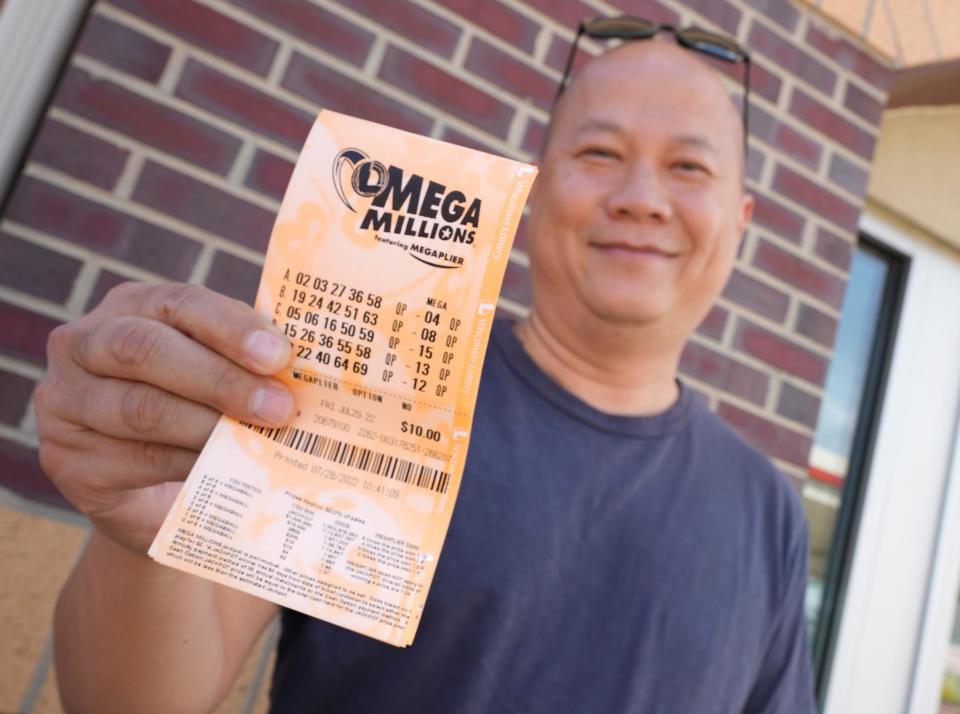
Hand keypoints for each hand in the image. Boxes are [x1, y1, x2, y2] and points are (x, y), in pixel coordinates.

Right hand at [35, 283, 293, 553]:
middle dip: (220, 378)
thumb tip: (307, 369)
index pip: (180, 303)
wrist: (152, 490)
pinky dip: (187, 464)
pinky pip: (134, 459)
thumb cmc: (195, 412)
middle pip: (146, 349)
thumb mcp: (215, 373)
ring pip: (140, 408)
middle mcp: (83, 343)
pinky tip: (225, 470)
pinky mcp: (67, 459)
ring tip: (258, 441)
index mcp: (131, 307)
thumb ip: (246, 361)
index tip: (281, 355)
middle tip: (279, 406)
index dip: (231, 327)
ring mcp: (66, 401)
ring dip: (208, 426)